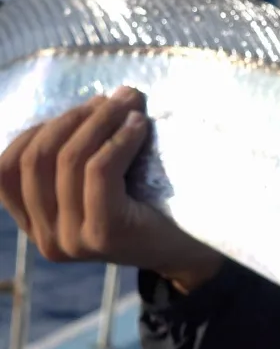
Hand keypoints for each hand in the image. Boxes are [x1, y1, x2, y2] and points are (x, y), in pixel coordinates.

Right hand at [0, 87, 224, 292]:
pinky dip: (118, 140)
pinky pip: (98, 170)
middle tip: (114, 98)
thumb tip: (95, 97)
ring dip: (100, 121)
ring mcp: (72, 239)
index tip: (81, 110)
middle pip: (36, 159)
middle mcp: (47, 239)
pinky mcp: (104, 232)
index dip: (37, 131)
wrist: (192, 251)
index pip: (6, 170)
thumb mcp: (101, 183)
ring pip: (68, 160)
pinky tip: (140, 125)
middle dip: (74, 118)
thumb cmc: (150, 209)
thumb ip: (78, 156)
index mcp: (36, 226)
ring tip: (130, 104)